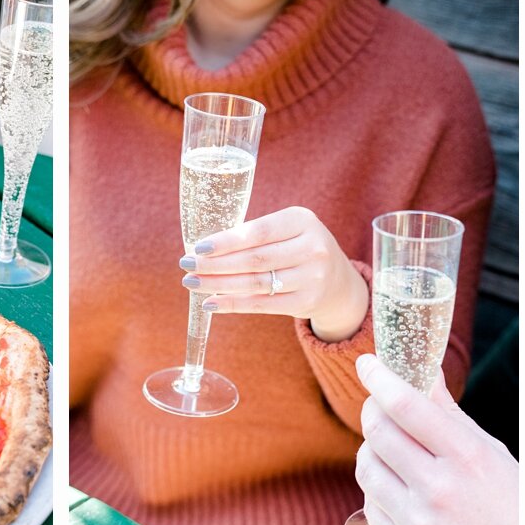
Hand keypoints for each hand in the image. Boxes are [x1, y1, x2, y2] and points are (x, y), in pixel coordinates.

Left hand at [179, 206, 368, 341]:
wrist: (338, 281)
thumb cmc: (297, 247)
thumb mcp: (287, 229)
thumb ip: (254, 233)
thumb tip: (203, 248)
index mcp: (303, 220)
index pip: (258, 232)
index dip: (226, 241)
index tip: (198, 248)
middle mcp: (312, 248)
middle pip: (254, 259)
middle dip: (214, 264)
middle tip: (185, 265)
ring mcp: (313, 277)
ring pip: (255, 283)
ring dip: (218, 285)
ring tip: (191, 283)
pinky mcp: (307, 302)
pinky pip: (262, 304)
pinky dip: (232, 304)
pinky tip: (210, 302)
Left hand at [355, 354, 517, 524]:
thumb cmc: (510, 508)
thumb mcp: (491, 456)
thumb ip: (450, 414)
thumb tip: (424, 371)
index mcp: (469, 460)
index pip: (406, 406)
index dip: (379, 378)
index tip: (367, 364)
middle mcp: (441, 490)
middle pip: (377, 432)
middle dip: (372, 411)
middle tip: (378, 406)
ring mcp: (420, 524)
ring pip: (367, 467)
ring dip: (371, 452)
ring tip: (391, 451)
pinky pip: (370, 505)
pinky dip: (378, 491)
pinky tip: (398, 490)